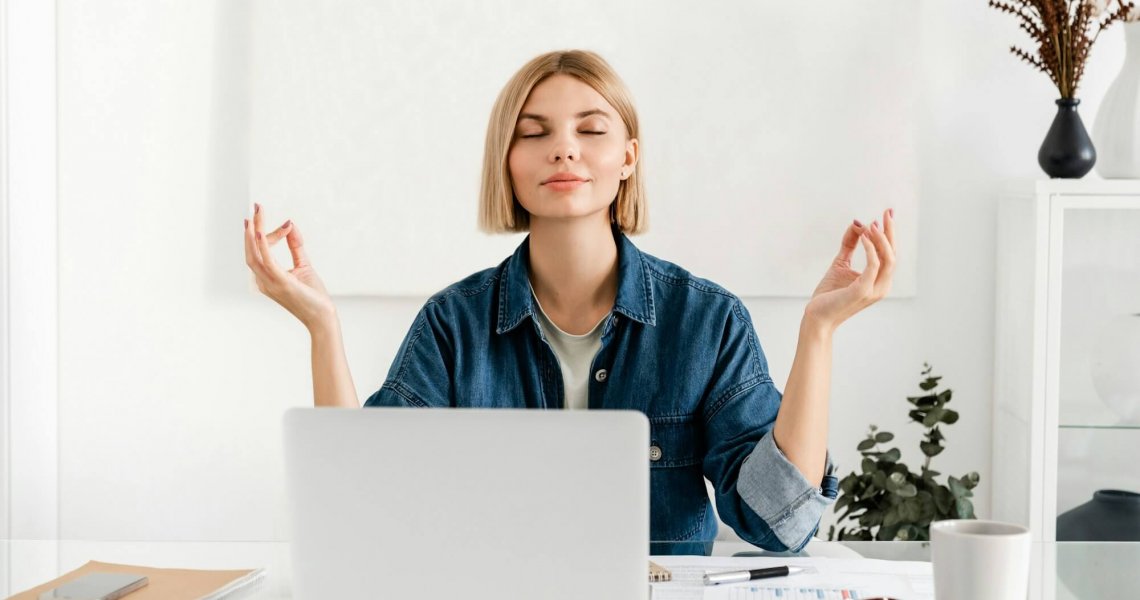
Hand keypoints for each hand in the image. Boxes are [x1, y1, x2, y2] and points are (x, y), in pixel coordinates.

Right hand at [243, 202, 335, 329]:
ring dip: (253, 232)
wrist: (322, 317)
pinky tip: (258, 231)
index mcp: (266, 278)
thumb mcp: (303, 265)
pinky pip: (266, 261)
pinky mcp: (281, 282)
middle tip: (255, 207)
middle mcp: (264, 281)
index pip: (260, 252)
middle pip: (251, 251)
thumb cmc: (313, 295)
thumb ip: (295, 245)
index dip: (270, 235)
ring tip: (256, 213)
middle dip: (251, 228)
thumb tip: (291, 224)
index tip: (287, 224)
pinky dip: (261, 245)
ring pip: (254, 254)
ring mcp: (270, 283)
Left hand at [804, 208, 895, 331]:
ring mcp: (874, 290)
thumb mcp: (841, 263)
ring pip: (888, 259)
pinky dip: (870, 248)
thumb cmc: (829, 294)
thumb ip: (850, 244)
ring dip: (881, 239)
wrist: (817, 317)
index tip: (887, 213)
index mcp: (879, 280)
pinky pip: (873, 265)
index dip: (890, 233)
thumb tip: (857, 223)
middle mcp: (882, 286)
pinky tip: (863, 235)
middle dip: (891, 232)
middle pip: (893, 254)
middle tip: (886, 213)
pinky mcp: (863, 291)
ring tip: (871, 224)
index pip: (890, 254)